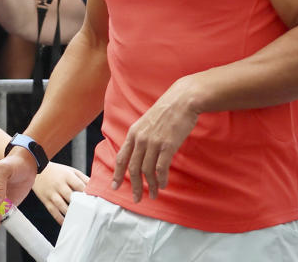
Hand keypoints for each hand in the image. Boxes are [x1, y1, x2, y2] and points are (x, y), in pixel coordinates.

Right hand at [31, 163, 88, 224]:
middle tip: (88, 212)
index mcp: (67, 176)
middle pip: (70, 196)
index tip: (93, 201)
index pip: (79, 185)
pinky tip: (66, 223)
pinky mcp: (45, 200)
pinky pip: (53, 211)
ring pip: (61, 205)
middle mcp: (59, 184)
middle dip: (79, 204)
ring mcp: (51, 193)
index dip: (86, 193)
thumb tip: (95, 187)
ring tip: (78, 219)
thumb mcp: (71, 170)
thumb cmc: (58, 171)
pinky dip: (59, 219)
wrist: (37, 169)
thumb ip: (83, 178)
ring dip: (70, 213)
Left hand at [112, 77, 199, 201]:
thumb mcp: (147, 121)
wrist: (183, 100)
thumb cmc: (168, 109)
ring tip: (153, 194)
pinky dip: (161, 179)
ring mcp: (153, 142)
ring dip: (150, 186)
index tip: (115, 186)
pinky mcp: (167, 145)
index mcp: (133, 132)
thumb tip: (140, 153)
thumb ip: (142, 136)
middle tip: (136, 198)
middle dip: (134, 186)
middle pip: (133, 168)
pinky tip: (163, 185)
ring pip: (147, 171)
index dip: (117, 174)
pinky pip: (161, 168)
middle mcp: (140, 139)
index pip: (121, 157)